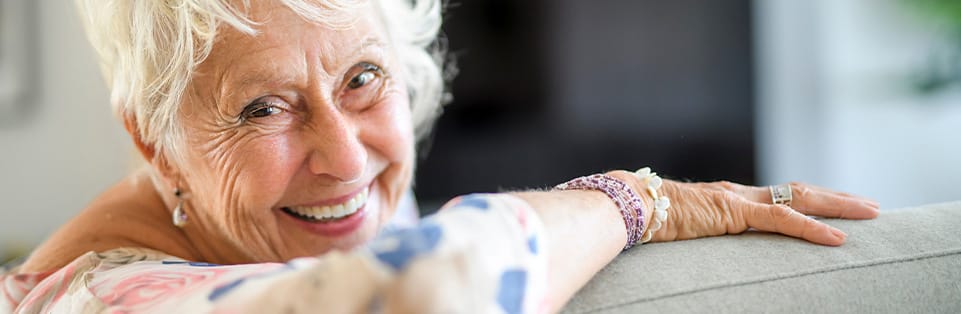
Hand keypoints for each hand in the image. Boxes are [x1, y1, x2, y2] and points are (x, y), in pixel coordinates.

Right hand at [610, 171, 880, 245]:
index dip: (811, 200)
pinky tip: (837, 238)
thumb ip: (697, 236)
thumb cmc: (644, 221)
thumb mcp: (680, 232)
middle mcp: (738, 194)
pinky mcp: (733, 212)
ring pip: (800, 197)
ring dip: (838, 205)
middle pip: (799, 190)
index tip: (837, 208)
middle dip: (838, 198)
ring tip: (870, 213)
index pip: (780, 196)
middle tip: (871, 207)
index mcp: (727, 199)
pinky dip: (812, 228)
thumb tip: (694, 248)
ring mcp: (737, 200)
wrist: (626, 206)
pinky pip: (781, 219)